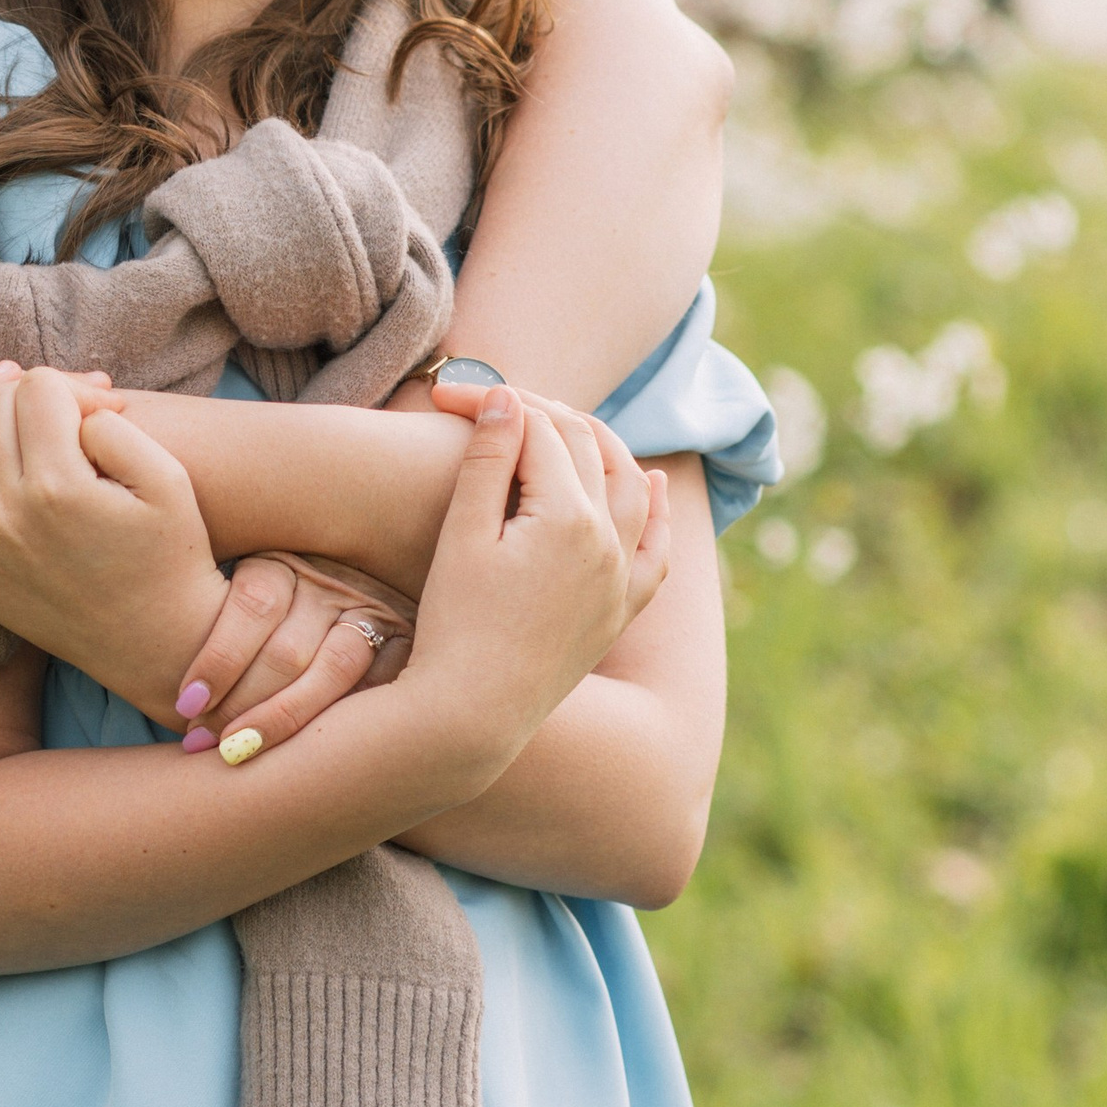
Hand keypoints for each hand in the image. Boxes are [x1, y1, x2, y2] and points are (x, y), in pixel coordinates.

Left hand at [0, 366, 228, 709]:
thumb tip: (67, 409)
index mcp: (60, 488)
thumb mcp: (166, 479)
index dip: (73, 385)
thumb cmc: (172, 556)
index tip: (104, 408)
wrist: (161, 644)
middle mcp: (9, 517)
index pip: (38, 390)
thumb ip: (113, 426)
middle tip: (63, 403)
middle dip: (26, 388)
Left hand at [170, 552, 413, 752]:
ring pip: (331, 672)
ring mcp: (372, 613)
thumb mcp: (227, 592)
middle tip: (202, 744)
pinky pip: (373, 689)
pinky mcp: (404, 645)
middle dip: (240, 706)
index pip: (254, 604)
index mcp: (281, 561)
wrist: (344, 594)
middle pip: (286, 650)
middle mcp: (330, 583)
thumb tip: (158, 669)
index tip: (184, 704)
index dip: (217, 659)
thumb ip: (203, 618)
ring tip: (239, 754)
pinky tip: (308, 752)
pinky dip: (337, 722)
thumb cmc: (253, 617)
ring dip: (281, 720)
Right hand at [399, 388, 669, 790]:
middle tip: (498, 402)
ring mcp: (621, 579)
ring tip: (572, 424)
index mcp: (568, 518)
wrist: (472, 714)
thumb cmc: (454, 623)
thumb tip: (508, 396)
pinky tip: (653, 486)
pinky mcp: (618, 612)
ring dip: (606, 447)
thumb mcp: (462, 534)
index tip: (449, 391)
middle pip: (587, 449)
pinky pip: (656, 551)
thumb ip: (487, 459)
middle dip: (543, 414)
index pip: (539, 432)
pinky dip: (658, 513)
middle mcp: (610, 543)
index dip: (494, 403)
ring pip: (631, 489)